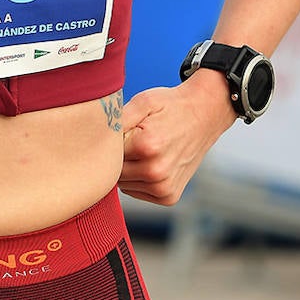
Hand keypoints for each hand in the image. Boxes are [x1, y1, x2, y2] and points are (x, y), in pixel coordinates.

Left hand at [118, 70, 235, 204]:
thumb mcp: (142, 102)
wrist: (205, 114)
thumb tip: (94, 138)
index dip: (113, 140)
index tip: (127, 129)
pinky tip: (151, 162)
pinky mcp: (169, 197)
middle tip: (136, 138)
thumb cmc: (170, 106)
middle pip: (113, 171)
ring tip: (146, 149)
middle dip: (118, 156)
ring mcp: (164, 188)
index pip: (107, 153)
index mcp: (147, 147)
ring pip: (123, 184)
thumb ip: (117, 120)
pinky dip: (138, 179)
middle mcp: (156, 172)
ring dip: (128, 169)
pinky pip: (137, 191)